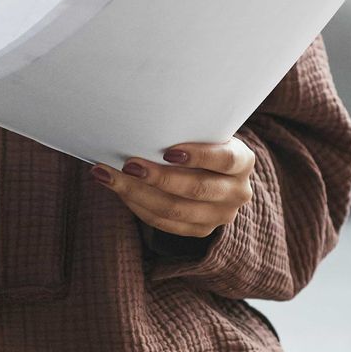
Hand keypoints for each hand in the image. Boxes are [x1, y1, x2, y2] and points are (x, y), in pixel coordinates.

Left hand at [90, 137, 256, 238]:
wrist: (211, 169)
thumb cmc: (200, 140)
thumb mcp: (203, 131)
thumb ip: (186, 130)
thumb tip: (142, 120)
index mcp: (243, 161)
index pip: (224, 160)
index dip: (198, 156)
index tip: (168, 151)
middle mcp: (237, 192)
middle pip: (197, 189)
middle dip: (158, 178)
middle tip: (128, 164)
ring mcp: (220, 216)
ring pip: (175, 211)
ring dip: (136, 193)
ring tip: (108, 176)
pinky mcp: (200, 230)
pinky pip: (164, 223)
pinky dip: (137, 206)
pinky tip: (116, 189)